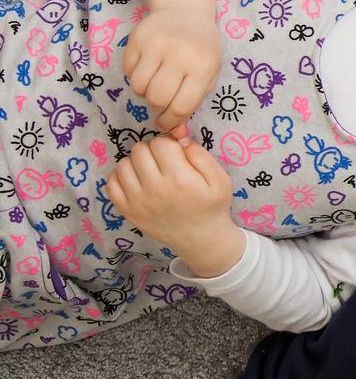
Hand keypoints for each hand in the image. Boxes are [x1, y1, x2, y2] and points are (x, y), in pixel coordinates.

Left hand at [106, 135, 243, 277]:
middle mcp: (153, 189)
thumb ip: (201, 156)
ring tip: (150, 170)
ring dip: (136, 162)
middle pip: (139, 150)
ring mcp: (136, 201)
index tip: (177, 153)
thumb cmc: (211, 206)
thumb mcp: (220, 179)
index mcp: (179, 178)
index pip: (161, 143)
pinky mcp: (126, 210)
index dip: (170, 143)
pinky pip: (111, 183)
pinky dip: (121, 176)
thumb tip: (179, 139)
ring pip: (123, 164)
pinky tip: (136, 180)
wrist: (200, 238)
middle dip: (152, 150)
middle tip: (164, 161)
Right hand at [123, 1, 221, 132]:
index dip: (171, 121)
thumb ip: (192, 104)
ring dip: (144, 91)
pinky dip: (134, 75)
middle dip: (156, 106)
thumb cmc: (201, 49)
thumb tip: (176, 135)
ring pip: (138, 87)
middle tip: (160, 100)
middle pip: (157, 98)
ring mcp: (157, 45)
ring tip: (155, 81)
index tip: (166, 123)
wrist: (186, 11)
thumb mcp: (207, 75)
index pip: (182, 106)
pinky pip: (127, 71)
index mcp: (202, 66)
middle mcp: (179, 55)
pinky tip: (147, 66)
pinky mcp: (137, 39)